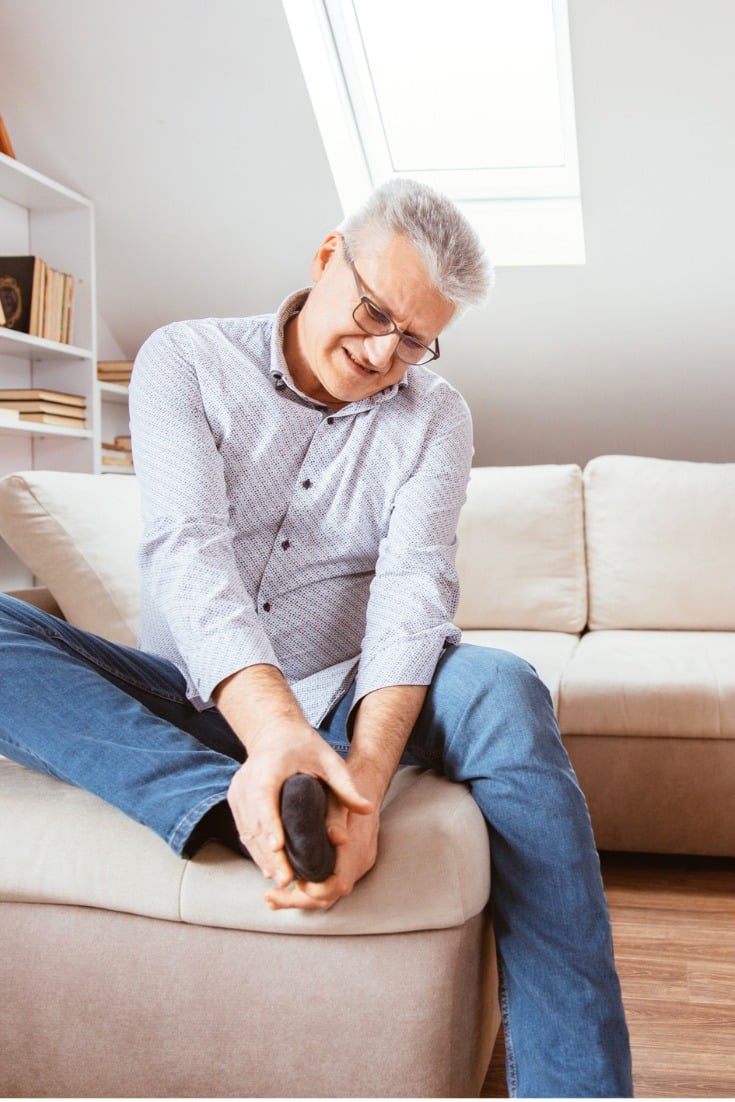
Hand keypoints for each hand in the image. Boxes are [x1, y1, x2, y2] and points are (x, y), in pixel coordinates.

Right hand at [227, 719, 372, 888]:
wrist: (274, 731)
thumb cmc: (304, 745)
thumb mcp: (329, 760)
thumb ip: (346, 786)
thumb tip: (367, 810)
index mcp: (268, 769)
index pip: (264, 800)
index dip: (270, 825)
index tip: (279, 848)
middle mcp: (246, 781)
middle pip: (254, 823)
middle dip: (269, 854)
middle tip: (285, 879)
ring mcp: (237, 792)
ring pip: (247, 831)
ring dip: (261, 856)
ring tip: (279, 879)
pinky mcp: (236, 800)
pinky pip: (244, 829)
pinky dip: (256, 849)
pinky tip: (269, 866)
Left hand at [264, 793, 379, 911]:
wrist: (368, 784)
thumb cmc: (349, 788)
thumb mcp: (340, 799)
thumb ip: (337, 818)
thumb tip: (336, 837)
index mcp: (356, 848)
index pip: (338, 884)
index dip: (314, 889)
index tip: (292, 882)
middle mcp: (359, 861)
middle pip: (329, 896)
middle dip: (298, 900)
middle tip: (270, 896)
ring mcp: (356, 864)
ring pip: (328, 894)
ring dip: (300, 898)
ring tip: (271, 897)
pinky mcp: (350, 863)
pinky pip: (330, 883)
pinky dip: (309, 888)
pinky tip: (288, 887)